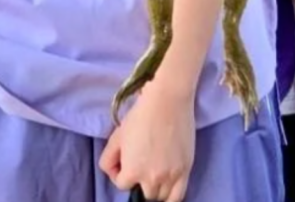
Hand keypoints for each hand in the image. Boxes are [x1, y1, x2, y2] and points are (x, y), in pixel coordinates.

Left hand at [101, 78, 195, 201]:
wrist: (168, 102)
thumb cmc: (140, 117)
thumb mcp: (116, 138)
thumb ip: (108, 160)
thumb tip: (116, 171)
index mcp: (133, 171)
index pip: (123, 185)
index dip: (121, 174)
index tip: (124, 162)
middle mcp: (153, 178)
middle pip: (144, 194)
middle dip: (139, 183)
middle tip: (141, 167)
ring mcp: (172, 175)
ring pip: (161, 197)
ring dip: (155, 191)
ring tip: (154, 177)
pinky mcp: (186, 169)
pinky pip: (178, 195)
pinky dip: (171, 196)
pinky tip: (167, 186)